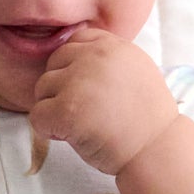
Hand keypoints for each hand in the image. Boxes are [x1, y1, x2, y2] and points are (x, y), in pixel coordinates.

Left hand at [28, 27, 180, 176]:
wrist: (156, 150)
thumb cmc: (145, 119)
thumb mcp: (134, 71)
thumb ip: (106, 60)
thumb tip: (74, 59)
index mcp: (111, 45)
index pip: (72, 43)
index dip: (73, 70)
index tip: (88, 92)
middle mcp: (94, 56)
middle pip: (53, 64)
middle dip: (61, 89)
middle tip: (83, 113)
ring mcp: (79, 81)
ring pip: (42, 90)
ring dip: (54, 110)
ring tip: (81, 125)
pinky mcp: (67, 109)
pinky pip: (37, 115)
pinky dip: (48, 130)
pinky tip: (70, 137)